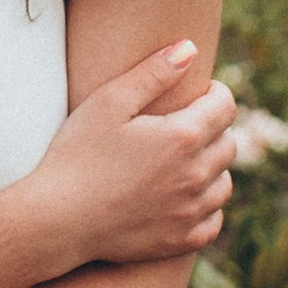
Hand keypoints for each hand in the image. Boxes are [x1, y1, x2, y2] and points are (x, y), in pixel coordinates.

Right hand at [33, 46, 236, 268]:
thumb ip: (153, 72)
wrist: (59, 218)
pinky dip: (205, 205)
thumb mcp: (109, 102)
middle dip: (212, 127)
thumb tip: (190, 48)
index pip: (226, 106)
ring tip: (180, 158)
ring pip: (224, 182)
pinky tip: (182, 195)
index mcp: (183, 137)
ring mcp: (192, 212)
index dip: (215, 92)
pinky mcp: (183, 240)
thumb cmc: (78, 153)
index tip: (197, 91)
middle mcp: (197, 176)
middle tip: (182, 122)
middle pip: (228, 143)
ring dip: (211, 166)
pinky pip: (214, 219)